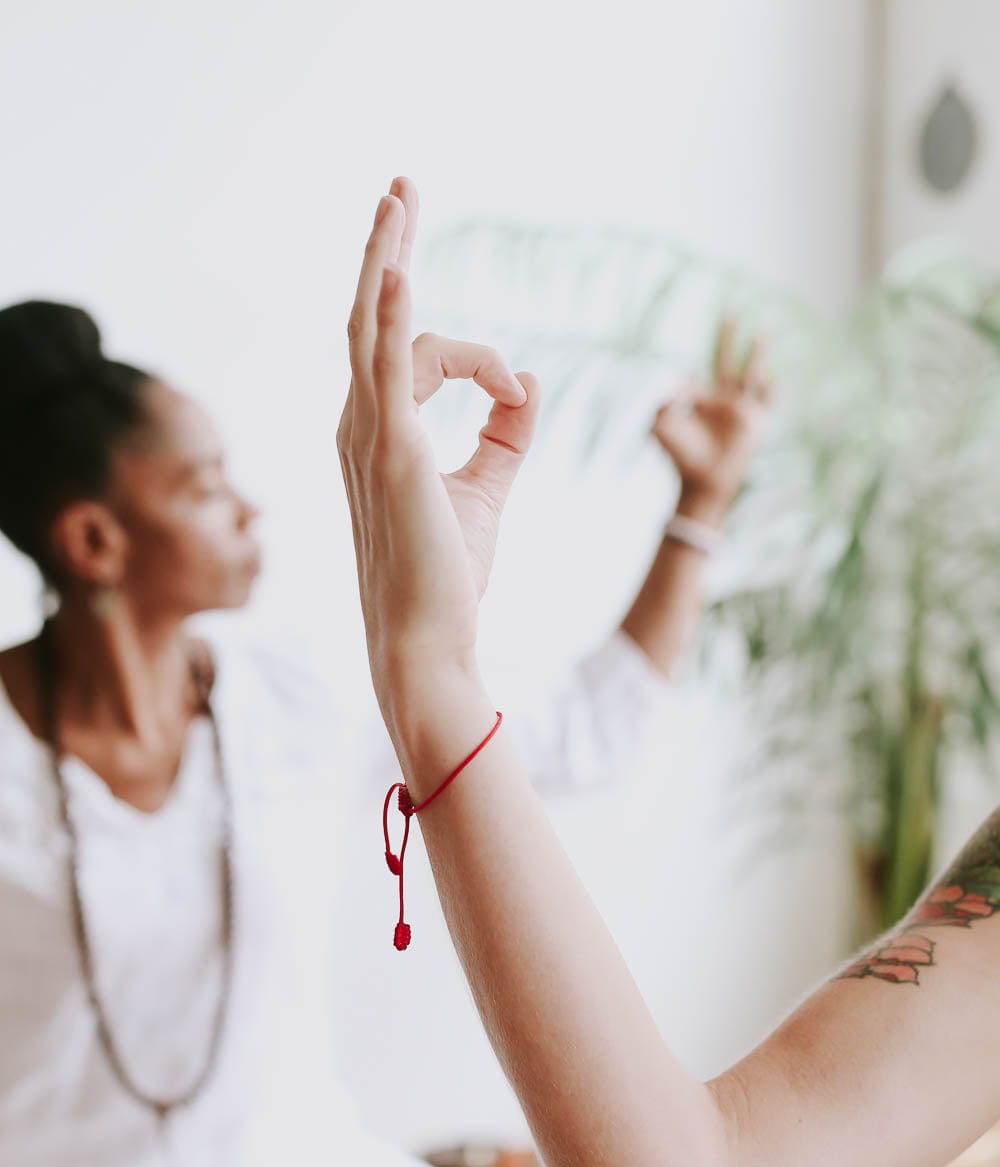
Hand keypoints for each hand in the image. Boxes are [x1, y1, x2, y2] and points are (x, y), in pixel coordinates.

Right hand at [337, 179, 540, 706]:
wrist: (428, 643)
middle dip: (387, 249)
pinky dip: (390, 318)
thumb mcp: (487, 491)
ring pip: (371, 328)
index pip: (415, 356)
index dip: (476, 358)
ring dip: (387, 257)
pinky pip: (385, 372)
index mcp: (380, 435)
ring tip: (400, 196)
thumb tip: (533, 383)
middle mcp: (361, 426)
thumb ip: (507, 436)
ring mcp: (369, 438)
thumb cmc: (448, 577)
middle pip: (369, 318)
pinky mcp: (392, 455)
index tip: (516, 391)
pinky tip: (398, 270)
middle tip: (401, 190)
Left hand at [651, 317, 773, 526]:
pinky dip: (767, 386)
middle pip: (724, 360)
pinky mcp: (754, 422)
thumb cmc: (680, 457)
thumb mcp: (660, 428)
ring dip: (755, 353)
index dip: (685, 386)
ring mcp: (739, 409)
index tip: (681, 403)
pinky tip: (762, 375)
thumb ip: (660, 403)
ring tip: (762, 332)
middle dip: (727, 336)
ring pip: (749, 373)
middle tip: (731, 310)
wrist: (703, 481)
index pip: (693, 377)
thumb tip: (677, 383)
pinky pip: (766, 399)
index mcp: (697, 401)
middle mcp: (720, 400)